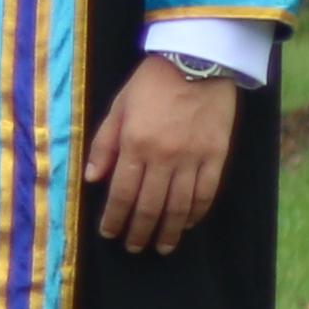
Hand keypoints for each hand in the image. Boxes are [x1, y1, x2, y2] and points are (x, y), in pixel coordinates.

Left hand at [85, 58, 244, 254]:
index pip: (122, 193)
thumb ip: (104, 144)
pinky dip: (196, 214)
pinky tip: (187, 225)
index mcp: (135, 144)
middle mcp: (164, 156)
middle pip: (149, 206)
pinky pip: (206, 194)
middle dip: (139, 232)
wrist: (198, 60)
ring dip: (168, 231)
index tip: (110, 233)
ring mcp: (193, 158)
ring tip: (160, 247)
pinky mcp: (217, 156)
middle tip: (133, 248)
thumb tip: (91, 179)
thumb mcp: (119, 107)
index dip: (115, 218)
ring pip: (179, 207)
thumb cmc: (152, 83)